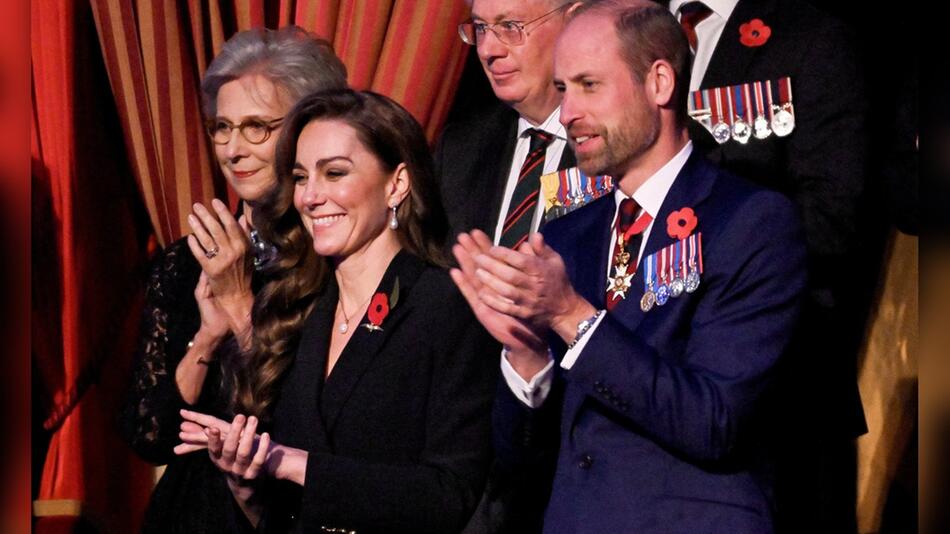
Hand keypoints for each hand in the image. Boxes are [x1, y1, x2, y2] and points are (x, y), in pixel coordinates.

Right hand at [176, 410, 270, 481]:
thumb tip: (182, 426)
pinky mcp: (253, 475)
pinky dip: (262, 447)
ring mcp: (240, 471)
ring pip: (243, 453)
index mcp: (217, 459)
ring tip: (253, 419)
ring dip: (249, 435)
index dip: (212, 440)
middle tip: (240, 415)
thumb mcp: (217, 451)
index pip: (212, 449)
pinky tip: (265, 434)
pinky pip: (258, 460)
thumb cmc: (230, 461)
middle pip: (229, 448)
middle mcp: (227, 465)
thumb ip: (201, 439)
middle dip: (234, 431)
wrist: (245, 486)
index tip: (212, 428)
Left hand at [186, 199, 254, 342]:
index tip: (214, 201)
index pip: (232, 225)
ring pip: (207, 240)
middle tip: (197, 206)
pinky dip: (194, 245)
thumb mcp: (248, 254)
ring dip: (198, 227)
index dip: (222, 212)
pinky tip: (190, 237)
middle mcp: (233, 253)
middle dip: (206, 216)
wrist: (237, 299)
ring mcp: (222, 261)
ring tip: (191, 217)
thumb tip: (241, 218)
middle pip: (217, 229)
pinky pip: (200, 254)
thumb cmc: (243, 275)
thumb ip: (244, 235)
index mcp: (244, 247)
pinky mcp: (211, 271)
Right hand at [450, 230, 545, 352]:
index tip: (477, 232)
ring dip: (465, 262)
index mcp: (504, 280)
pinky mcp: (482, 309)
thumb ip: (531, 265)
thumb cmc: (532, 311)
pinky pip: (471, 295)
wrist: (529, 337)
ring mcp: (485, 297)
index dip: (485, 245)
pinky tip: (454, 272)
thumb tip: (528, 244)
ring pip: (473, 276)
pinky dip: (463, 284)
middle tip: (463, 234)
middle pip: (480, 265)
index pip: (493, 259)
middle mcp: (492, 287)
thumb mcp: (533, 287)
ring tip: (457, 247)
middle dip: (472, 249)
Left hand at [470, 232, 593, 341]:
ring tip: (476, 272)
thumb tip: (534, 235)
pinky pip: (506, 308)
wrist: (565, 310)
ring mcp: (528, 301)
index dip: (505, 254)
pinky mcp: (523, 314)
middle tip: (477, 258)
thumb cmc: (558, 282)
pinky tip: (481, 294)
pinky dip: (493, 302)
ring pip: (506, 291)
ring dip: (490, 282)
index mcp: (541, 271)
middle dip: (492, 266)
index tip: (491, 249)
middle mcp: (534, 285)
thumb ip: (543, 248)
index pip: (521, 261)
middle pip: (510, 275)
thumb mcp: (555, 261)